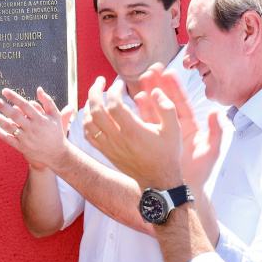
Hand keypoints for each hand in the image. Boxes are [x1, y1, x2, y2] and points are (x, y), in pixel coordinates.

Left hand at [0, 87, 73, 170]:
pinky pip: (8, 139)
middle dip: (2, 106)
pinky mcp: (22, 147)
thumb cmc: (56, 132)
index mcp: (40, 119)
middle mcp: (32, 128)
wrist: (57, 154)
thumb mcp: (55, 116)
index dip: (14, 97)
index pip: (24, 105)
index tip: (4, 91)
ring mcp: (26, 138)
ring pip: (9, 126)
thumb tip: (39, 89)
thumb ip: (48, 101)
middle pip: (14, 115)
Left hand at [82, 72, 182, 189]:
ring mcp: (109, 146)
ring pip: (89, 123)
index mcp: (133, 131)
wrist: (158, 180)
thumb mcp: (174, 130)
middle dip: (95, 91)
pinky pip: (89, 135)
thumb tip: (156, 91)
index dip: (114, 90)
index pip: (114, 104)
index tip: (120, 83)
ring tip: (96, 95)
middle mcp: (118, 138)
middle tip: (100, 81)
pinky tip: (94, 114)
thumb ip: (167, 108)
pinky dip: (87, 122)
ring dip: (89, 105)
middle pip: (96, 110)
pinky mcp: (106, 152)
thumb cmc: (167, 154)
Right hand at [150, 70, 221, 189]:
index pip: (181, 102)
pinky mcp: (151, 139)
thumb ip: (215, 133)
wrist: (182, 189)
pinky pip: (144, 123)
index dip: (174, 87)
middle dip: (157, 85)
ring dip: (146, 94)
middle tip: (150, 69)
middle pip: (165, 101)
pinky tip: (132, 101)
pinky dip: (139, 112)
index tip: (168, 72)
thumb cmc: (200, 173)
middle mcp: (175, 126)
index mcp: (190, 125)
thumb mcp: (210, 152)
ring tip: (138, 81)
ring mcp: (161, 132)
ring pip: (153, 109)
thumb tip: (217, 112)